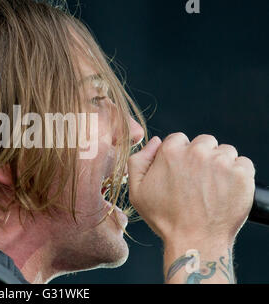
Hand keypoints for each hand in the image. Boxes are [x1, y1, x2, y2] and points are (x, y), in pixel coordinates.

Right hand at [127, 133, 254, 244]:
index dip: (180, 156)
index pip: (179, 139)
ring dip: (221, 165)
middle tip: (198, 181)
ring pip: (224, 152)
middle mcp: (196, 152)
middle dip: (201, 157)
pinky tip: (226, 191)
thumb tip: (154, 142)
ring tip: (212, 188)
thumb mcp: (137, 191)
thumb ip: (138, 161)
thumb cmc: (165, 219)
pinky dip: (238, 175)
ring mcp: (220, 162)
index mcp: (170, 152)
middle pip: (204, 142)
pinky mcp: (241, 174)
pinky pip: (244, 164)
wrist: (195, 241)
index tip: (182, 172)